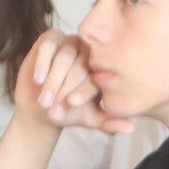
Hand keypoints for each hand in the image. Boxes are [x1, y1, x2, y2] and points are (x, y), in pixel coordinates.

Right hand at [13, 31, 132, 135]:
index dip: (84, 91)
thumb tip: (131, 129)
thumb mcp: (89, 118)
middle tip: (53, 108)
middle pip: (80, 66)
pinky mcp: (51, 39)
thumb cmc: (69, 111)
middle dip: (65, 88)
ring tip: (45, 100)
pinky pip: (48, 46)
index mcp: (103, 68)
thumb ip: (109, 122)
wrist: (39, 107)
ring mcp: (71, 42)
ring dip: (53, 80)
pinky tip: (38, 80)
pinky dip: (43, 63)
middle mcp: (89, 52)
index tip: (71, 105)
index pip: (96, 77)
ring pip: (64, 56)